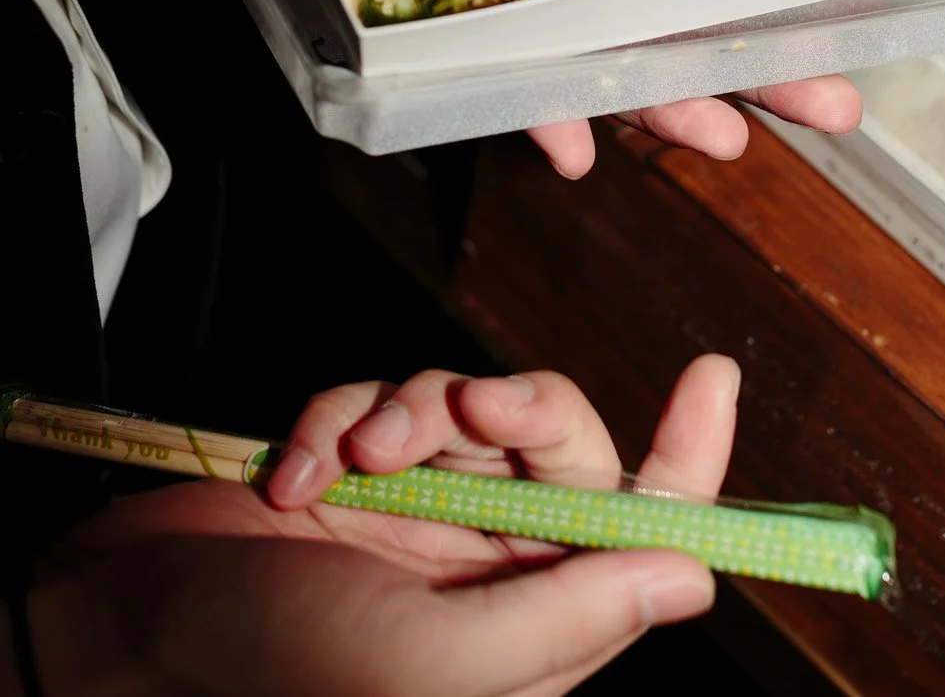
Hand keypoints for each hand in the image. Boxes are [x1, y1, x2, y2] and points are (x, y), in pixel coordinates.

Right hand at [30, 358, 737, 696]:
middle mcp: (490, 562)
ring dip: (408, 412)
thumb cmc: (277, 669)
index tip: (711, 374)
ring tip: (355, 457)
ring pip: (462, 404)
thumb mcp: (437, 662)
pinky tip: (295, 472)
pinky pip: (379, 398)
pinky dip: (337, 417)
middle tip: (466, 408)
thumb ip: (569, 615)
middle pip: (555, 438)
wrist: (135, 625)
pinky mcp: (358, 465)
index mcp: (534, 621)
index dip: (689, 459)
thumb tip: (692, 573)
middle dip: (514, 406)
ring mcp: (422, 509)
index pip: (646, 536)